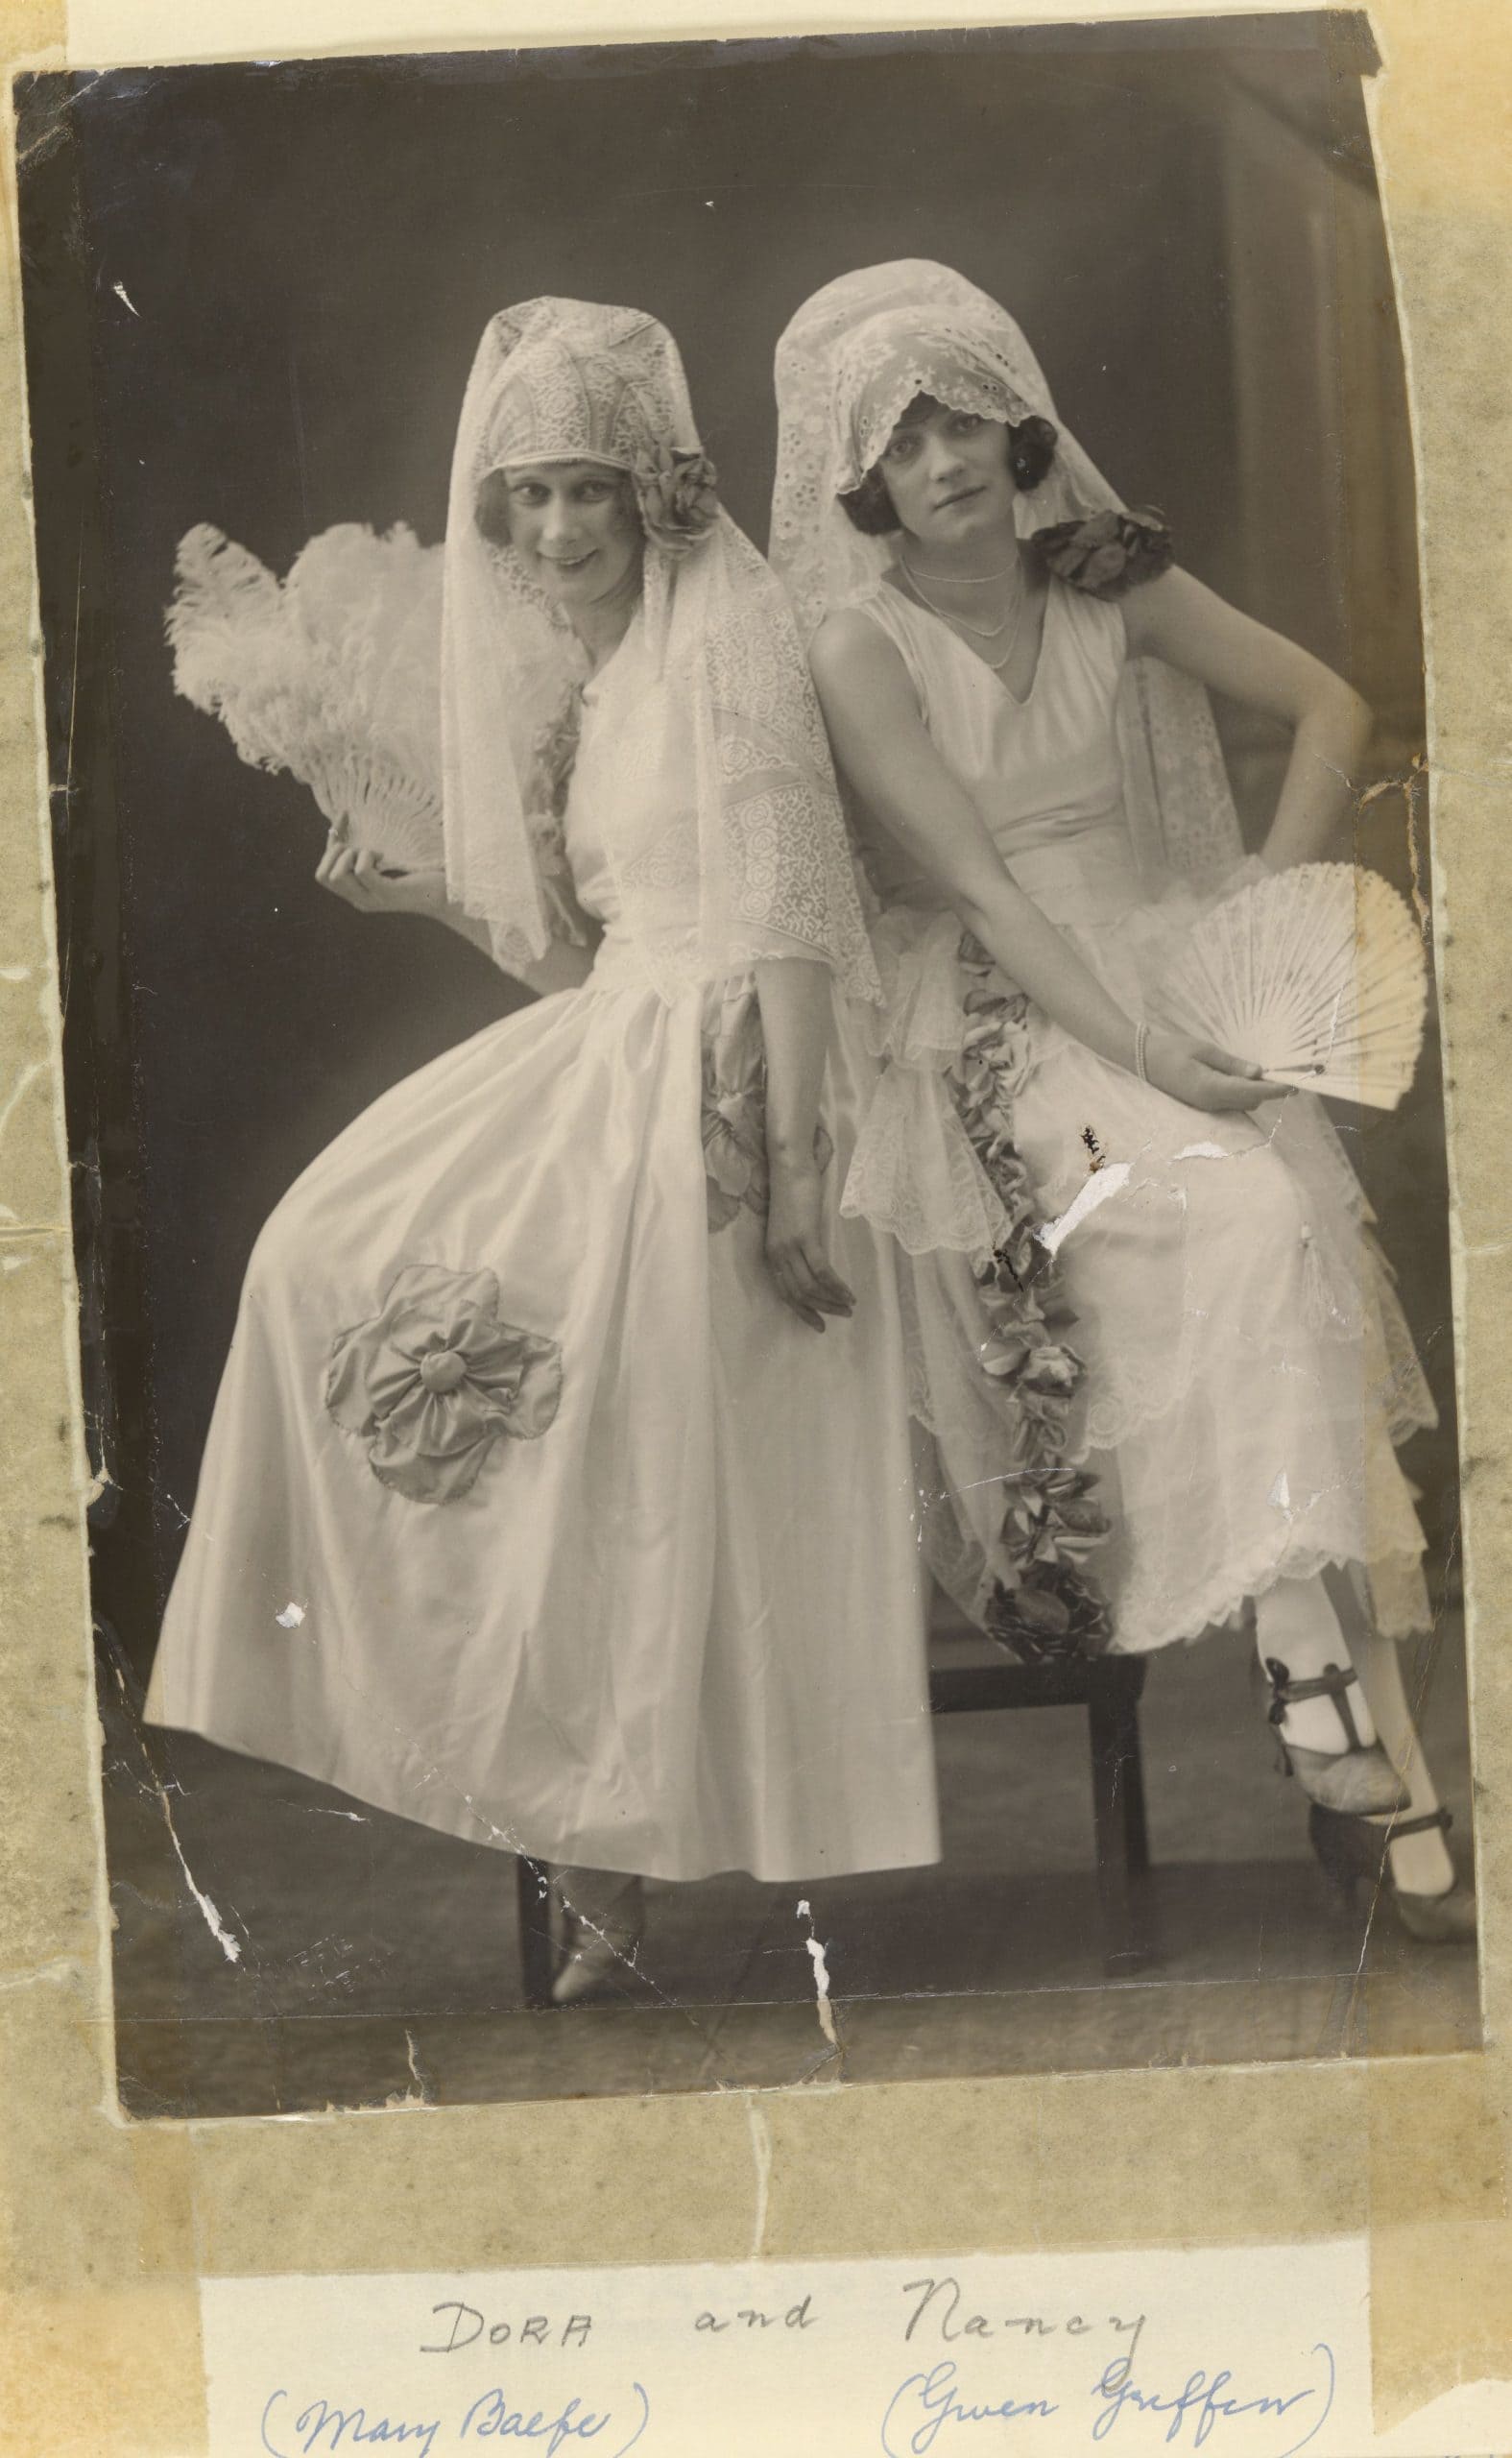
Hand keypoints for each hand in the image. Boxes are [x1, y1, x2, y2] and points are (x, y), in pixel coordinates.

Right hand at [315, 833, 449, 917]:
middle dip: (334, 853)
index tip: (344, 819)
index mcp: (357, 893)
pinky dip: (366, 856)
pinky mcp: (387, 893)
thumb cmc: (422, 873)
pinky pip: (361, 870)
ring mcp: (372, 899)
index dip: (328, 845)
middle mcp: (360, 900)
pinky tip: (383, 856)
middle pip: (322, 876)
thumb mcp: (386, 862)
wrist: (450, 895)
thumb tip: (342, 824)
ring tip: (373, 853)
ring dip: (349, 855)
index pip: (322, 874)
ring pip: (336, 875)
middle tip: (360, 847)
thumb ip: (365, 851)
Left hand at [764, 1157, 855, 1333]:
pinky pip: (821, 1270)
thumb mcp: (791, 1227)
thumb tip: (815, 1268)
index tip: (819, 1323)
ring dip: (831, 1300)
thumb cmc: (793, 1193)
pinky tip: (849, 1293)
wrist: (789, 1168)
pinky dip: (836, 1285)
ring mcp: (789, 1246)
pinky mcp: (805, 1237)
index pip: (784, 1292)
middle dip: (821, 1309)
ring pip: (809, 1286)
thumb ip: (797, 1248)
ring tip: (849, 1306)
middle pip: (797, 1293)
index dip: (802, 1310)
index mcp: (770, 1254)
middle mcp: (776, 1254)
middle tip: (842, 1316)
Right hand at [1143, 1029, 1289, 1113]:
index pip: (1252, 1091)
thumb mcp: (1204, 1050)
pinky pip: (1231, 1102)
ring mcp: (1206, 1106)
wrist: (1143, 1060)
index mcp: (1211, 1088)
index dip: (1275, 1089)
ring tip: (1265, 1074)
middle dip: (1269, 1090)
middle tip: (1285, 1074)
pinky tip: (1245, 1079)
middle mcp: (1211, 1103)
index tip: (1295, 1085)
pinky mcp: (1203, 1104)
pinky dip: (1243, 1093)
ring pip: (1242, 1103)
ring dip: (1256, 1092)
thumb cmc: (1172, 1049)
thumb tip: (1258, 1073)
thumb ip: (1232, 1064)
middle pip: (1251, 1101)